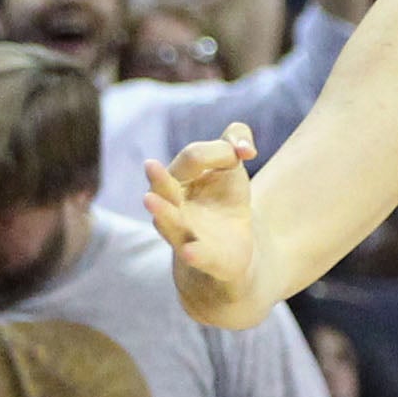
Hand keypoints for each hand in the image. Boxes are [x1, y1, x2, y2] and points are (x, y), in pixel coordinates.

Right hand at [144, 126, 258, 323]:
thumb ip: (236, 138)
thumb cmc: (224, 198)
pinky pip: (196, 256)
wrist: (233, 245)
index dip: (222, 152)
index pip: (193, 157)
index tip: (247, 154)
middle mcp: (172, 205)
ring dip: (162, 214)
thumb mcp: (231, 164)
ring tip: (150, 201)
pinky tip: (190, 251)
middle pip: (163, 190)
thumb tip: (246, 150)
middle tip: (150, 165)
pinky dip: (193, 254)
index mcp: (175, 179)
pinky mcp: (205, 258)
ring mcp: (184, 233)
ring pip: (169, 224)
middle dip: (158, 179)